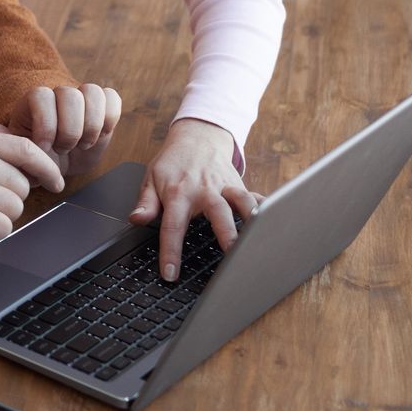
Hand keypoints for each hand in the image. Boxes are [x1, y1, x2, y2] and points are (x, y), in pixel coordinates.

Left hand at [8, 82, 122, 178]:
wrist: (58, 166)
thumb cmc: (35, 160)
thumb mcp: (17, 156)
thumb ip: (5, 142)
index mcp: (33, 103)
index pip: (41, 96)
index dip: (46, 123)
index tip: (45, 147)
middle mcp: (57, 95)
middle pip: (69, 94)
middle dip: (69, 129)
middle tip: (64, 149)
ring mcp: (81, 98)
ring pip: (92, 92)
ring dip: (90, 125)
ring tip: (82, 144)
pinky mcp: (103, 106)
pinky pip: (112, 98)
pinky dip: (109, 119)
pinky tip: (99, 136)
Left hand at [129, 118, 262, 281]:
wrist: (197, 137)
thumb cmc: (173, 163)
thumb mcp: (151, 179)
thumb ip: (145, 203)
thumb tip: (136, 220)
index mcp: (179, 193)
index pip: (173, 226)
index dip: (171, 251)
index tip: (171, 273)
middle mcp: (205, 190)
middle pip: (218, 212)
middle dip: (226, 232)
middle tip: (232, 253)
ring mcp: (225, 187)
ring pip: (242, 201)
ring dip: (251, 218)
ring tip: (259, 238)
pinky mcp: (240, 185)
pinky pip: (256, 197)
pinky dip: (266, 208)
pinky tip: (275, 223)